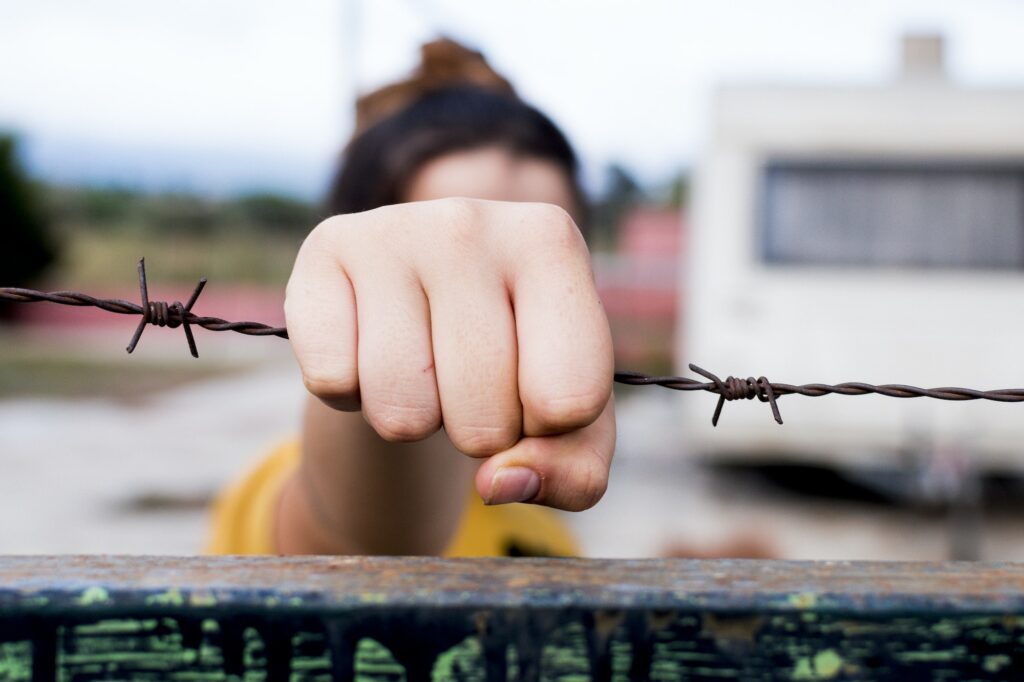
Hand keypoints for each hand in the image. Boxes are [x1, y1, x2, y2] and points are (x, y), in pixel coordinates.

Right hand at [285, 198, 614, 510]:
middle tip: (472, 382)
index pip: (568, 401)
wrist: (428, 296)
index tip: (539, 391)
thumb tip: (497, 483)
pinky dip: (350, 395)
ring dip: (413, 419)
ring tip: (424, 366)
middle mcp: (470, 222)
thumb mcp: (571, 418)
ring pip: (401, 412)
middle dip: (479, 433)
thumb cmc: (518, 358)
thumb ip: (573, 472)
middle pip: (483, 419)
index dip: (548, 430)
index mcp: (552, 243)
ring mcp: (390, 231)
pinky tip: (370, 348)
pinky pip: (332, 382)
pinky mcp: (323, 251)